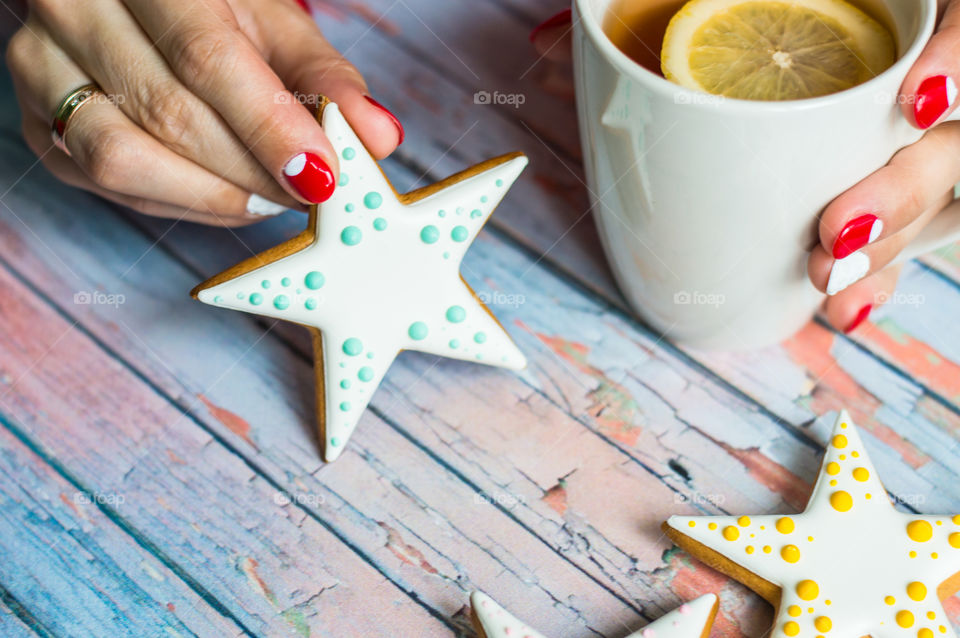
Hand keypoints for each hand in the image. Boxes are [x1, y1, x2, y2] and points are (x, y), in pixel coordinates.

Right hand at [5, 0, 403, 225]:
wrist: (133, 7)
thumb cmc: (210, 13)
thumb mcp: (273, 26)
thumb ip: (325, 78)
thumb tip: (379, 135)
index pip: (206, 58)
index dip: (268, 126)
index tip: (321, 174)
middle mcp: (74, 10)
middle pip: (168, 114)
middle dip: (251, 170)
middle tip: (306, 193)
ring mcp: (43, 70)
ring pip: (123, 158)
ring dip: (211, 196)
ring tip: (267, 198)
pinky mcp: (39, 128)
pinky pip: (108, 185)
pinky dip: (179, 202)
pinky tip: (223, 195)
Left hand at [531, 2, 959, 333]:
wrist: (762, 53)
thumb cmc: (736, 26)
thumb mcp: (704, 5)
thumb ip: (648, 14)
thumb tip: (544, 42)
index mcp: (887, 19)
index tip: (914, 102)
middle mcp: (916, 86)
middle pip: (953, 141)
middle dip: (908, 190)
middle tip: (835, 232)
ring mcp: (918, 146)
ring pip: (940, 201)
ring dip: (888, 251)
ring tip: (825, 284)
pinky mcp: (899, 195)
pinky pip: (911, 242)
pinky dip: (875, 280)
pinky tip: (841, 310)